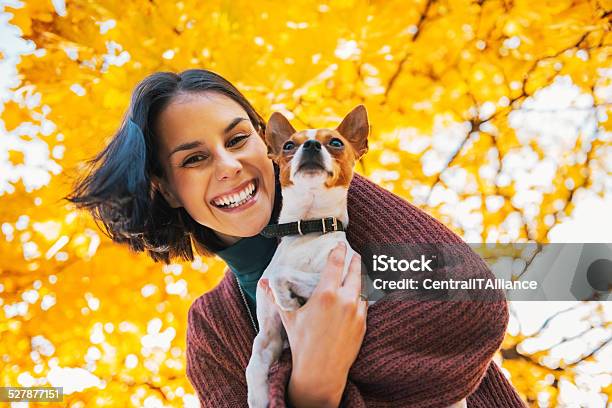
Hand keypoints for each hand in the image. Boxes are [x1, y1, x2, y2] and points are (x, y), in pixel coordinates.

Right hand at [259, 242, 366, 407]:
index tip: (341, 244)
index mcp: (326, 294)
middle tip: (354, 253)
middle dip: (355, 261)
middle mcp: (344, 300)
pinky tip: (360, 293)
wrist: (321, 372)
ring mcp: (356, 312)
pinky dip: (363, 295)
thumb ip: (277, 297)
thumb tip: (263, 283)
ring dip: (360, 278)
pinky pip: (365, 304)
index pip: (335, 265)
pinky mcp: (363, 324)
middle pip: (354, 272)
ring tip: (358, 271)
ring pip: (362, 288)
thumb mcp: (289, 318)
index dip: (339, 252)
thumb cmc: (302, 344)